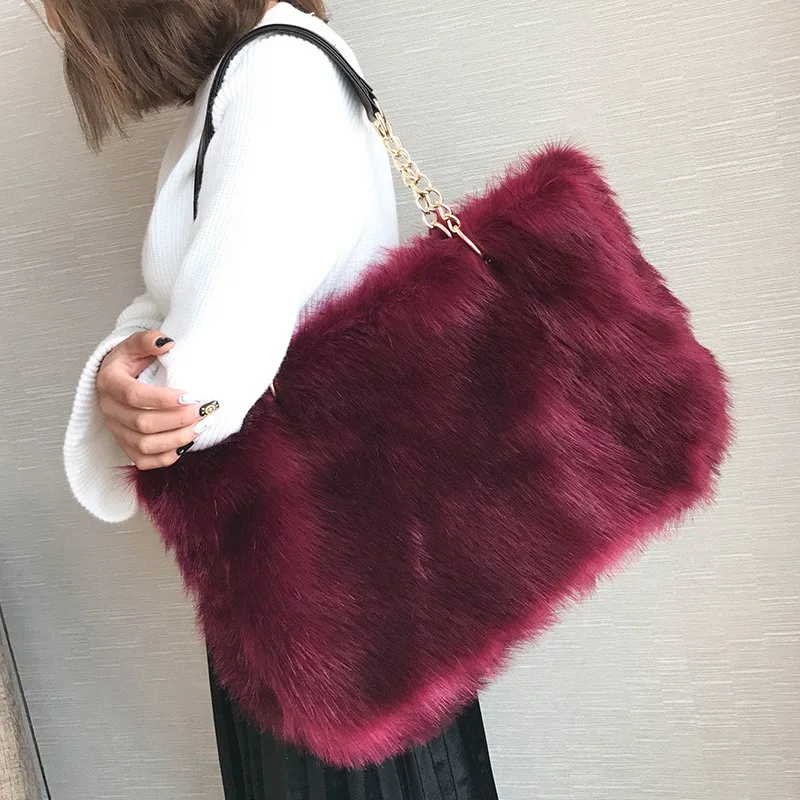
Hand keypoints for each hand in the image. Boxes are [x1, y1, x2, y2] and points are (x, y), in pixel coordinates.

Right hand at [96, 330, 212, 469]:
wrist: (118, 378)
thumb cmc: (130, 361)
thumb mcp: (135, 344)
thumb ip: (148, 340)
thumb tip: (167, 343)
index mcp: (109, 382)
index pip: (134, 395)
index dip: (163, 399)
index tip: (191, 395)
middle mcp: (109, 409)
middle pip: (142, 423)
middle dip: (178, 419)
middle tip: (205, 410)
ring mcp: (116, 430)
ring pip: (144, 445)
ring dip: (177, 439)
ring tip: (202, 426)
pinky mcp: (125, 445)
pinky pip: (143, 461)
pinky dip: (166, 457)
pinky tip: (187, 444)